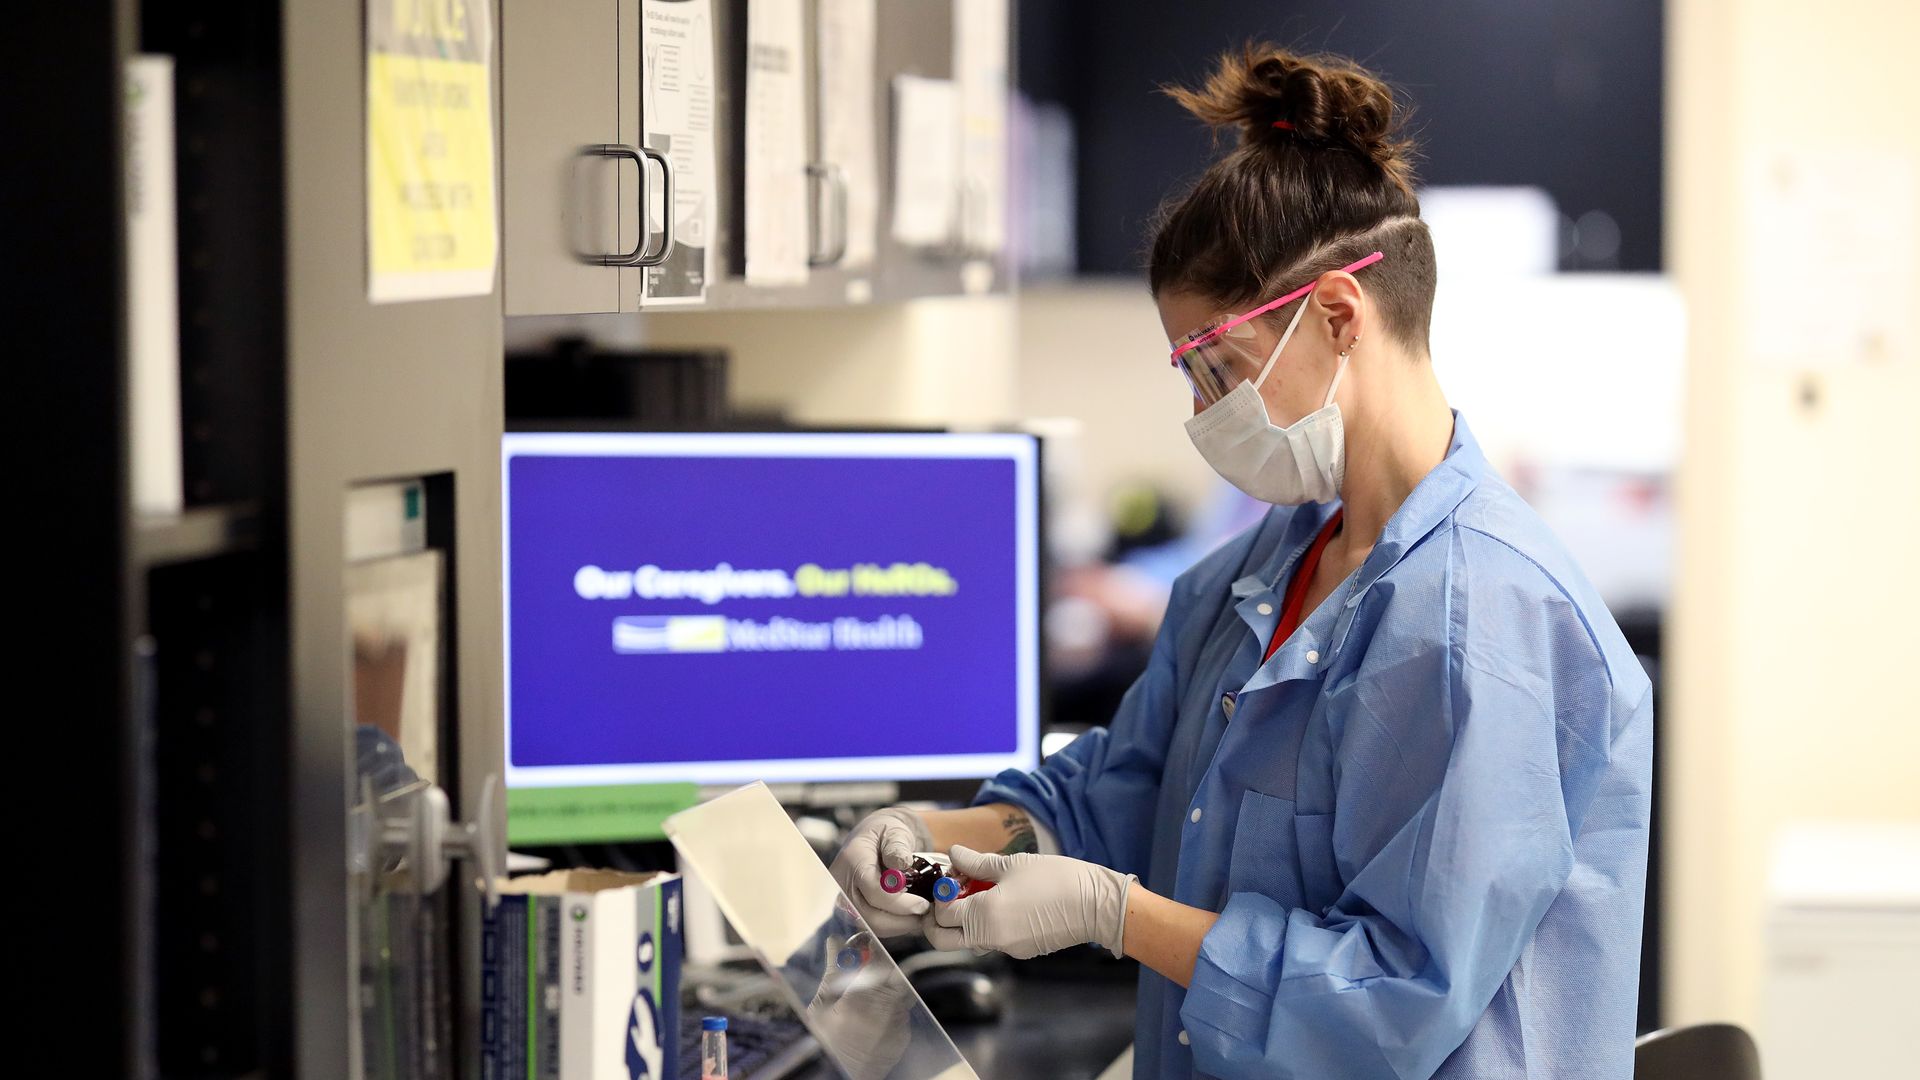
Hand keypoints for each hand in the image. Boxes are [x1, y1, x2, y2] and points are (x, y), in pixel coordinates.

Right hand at [807, 952, 912, 1079]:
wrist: (845, 1078)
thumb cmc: (825, 1044)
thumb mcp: (820, 1009)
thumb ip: (833, 973)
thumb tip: (836, 941)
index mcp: (858, 1002)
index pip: (873, 959)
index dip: (869, 947)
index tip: (861, 942)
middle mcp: (884, 1011)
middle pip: (893, 971)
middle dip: (879, 965)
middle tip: (864, 969)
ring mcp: (898, 1023)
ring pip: (900, 989)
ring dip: (885, 985)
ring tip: (865, 996)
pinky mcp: (905, 1034)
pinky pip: (902, 1009)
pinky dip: (890, 1006)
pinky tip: (873, 1015)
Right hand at [829, 807, 932, 937]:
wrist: (870, 840)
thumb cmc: (885, 835)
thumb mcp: (894, 831)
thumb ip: (898, 846)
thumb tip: (901, 864)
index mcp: (852, 860)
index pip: (873, 892)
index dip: (900, 903)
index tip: (922, 904)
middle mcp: (841, 883)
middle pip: (869, 916)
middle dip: (901, 920)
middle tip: (924, 913)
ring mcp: (843, 900)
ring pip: (870, 926)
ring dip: (898, 926)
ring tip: (919, 915)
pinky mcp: (850, 911)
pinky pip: (871, 927)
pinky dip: (892, 926)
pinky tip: (907, 917)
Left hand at [925, 846, 1134, 958]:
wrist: (1095, 905)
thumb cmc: (1056, 879)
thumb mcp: (1012, 864)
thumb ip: (977, 863)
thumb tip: (954, 854)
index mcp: (984, 916)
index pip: (942, 915)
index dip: (941, 895)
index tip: (951, 877)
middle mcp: (991, 938)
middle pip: (944, 940)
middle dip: (939, 919)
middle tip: (950, 896)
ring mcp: (1007, 948)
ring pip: (969, 940)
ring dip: (965, 920)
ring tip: (981, 891)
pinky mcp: (1021, 950)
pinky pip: (993, 940)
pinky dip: (988, 924)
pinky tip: (1004, 901)